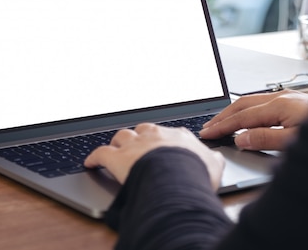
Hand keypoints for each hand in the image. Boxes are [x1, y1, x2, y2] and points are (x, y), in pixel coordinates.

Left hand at [84, 123, 224, 189]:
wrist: (177, 177)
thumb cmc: (195, 172)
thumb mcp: (214, 165)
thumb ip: (213, 159)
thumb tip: (217, 158)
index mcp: (178, 136)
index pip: (169, 133)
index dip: (164, 139)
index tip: (163, 143)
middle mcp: (155, 135)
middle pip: (143, 130)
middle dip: (140, 136)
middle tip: (138, 145)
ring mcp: (135, 145)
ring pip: (122, 136)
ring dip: (119, 143)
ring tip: (117, 149)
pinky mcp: (117, 158)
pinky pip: (101, 154)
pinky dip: (94, 157)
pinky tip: (90, 163)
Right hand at [199, 90, 307, 150]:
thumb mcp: (295, 141)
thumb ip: (266, 139)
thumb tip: (241, 138)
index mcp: (280, 105)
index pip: (243, 117)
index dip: (223, 126)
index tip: (208, 133)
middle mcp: (282, 97)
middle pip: (243, 104)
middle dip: (223, 116)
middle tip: (207, 127)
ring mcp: (289, 97)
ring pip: (252, 101)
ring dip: (234, 111)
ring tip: (221, 121)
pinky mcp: (296, 100)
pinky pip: (263, 102)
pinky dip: (248, 109)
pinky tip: (248, 116)